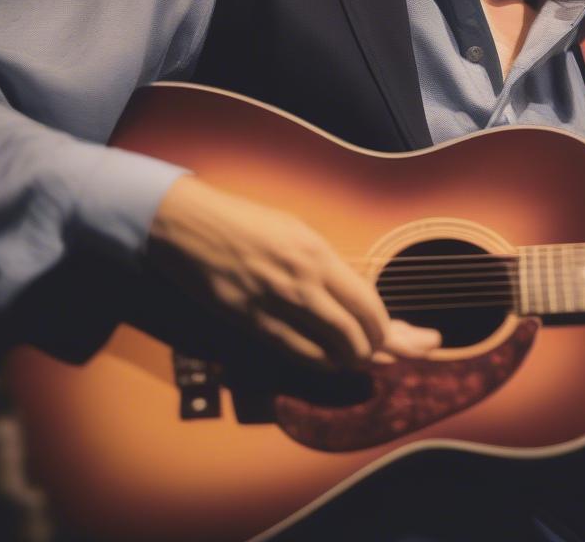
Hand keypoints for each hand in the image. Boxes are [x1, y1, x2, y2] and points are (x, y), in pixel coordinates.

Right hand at [147, 174, 440, 368]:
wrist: (190, 225)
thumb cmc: (246, 221)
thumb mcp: (296, 231)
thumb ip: (325, 263)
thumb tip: (353, 293)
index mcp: (316, 254)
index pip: (366, 304)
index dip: (386, 327)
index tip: (394, 333)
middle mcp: (300, 282)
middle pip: (354, 334)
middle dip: (379, 350)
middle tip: (393, 354)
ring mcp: (274, 306)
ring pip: (328, 352)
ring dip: (350, 360)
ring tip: (363, 358)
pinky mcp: (249, 324)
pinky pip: (295, 354)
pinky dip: (320, 363)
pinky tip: (330, 362)